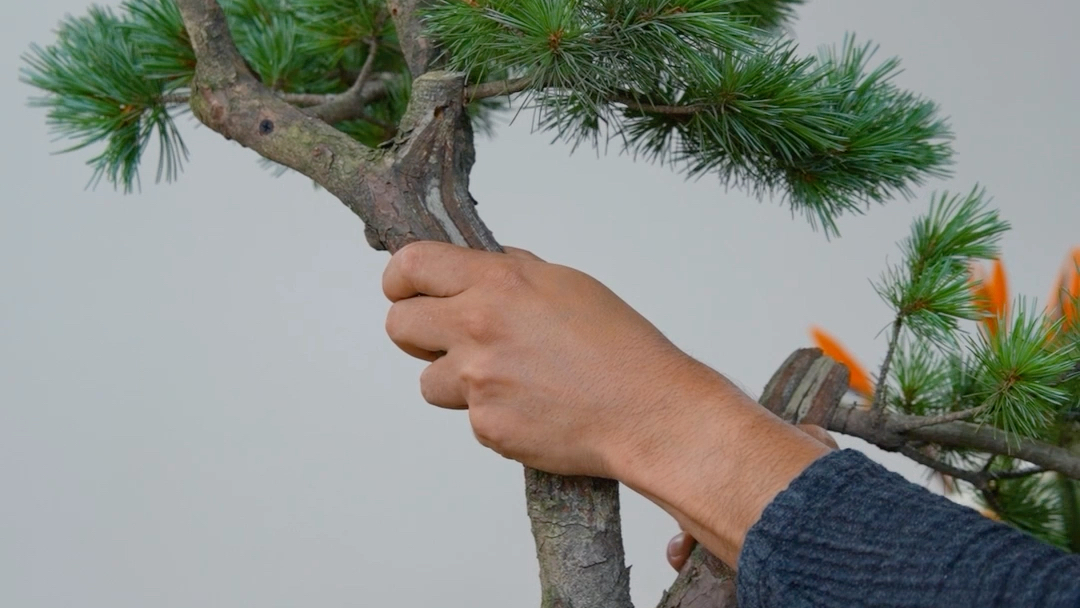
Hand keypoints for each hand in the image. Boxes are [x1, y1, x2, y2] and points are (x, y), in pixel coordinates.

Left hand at [383, 241, 830, 565]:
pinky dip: (492, 412)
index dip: (399, 278)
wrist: (649, 412)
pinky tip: (533, 406)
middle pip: (398, 326)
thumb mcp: (567, 284)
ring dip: (456, 379)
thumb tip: (478, 268)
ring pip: (428, 380)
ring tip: (510, 378)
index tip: (404, 288)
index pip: (410, 266)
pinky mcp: (487, 427)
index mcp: (497, 283)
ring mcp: (478, 382)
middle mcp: (478, 328)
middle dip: (416, 331)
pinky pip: (468, 416)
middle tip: (447, 337)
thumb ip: (512, 273)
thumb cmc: (620, 347)